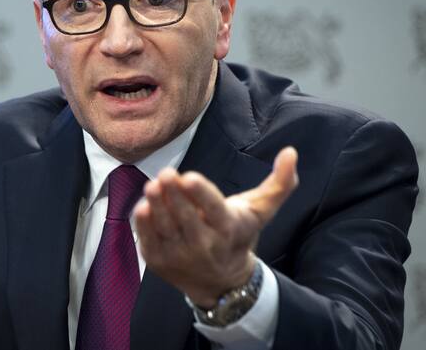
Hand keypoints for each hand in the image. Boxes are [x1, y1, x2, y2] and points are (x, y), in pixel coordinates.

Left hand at [133, 147, 298, 307]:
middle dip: (175, 195)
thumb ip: (278, 183)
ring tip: (152, 186)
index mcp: (228, 229)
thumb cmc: (238, 236)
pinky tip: (142, 207)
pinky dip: (143, 225)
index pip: (214, 210)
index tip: (190, 176)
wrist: (221, 281)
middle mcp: (204, 246)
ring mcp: (180, 255)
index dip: (201, 194)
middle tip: (166, 173)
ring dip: (157, 206)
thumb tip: (291, 152)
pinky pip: (149, 240)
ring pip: (165, 228)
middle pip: (186, 217)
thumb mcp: (260, 212)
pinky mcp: (159, 261)